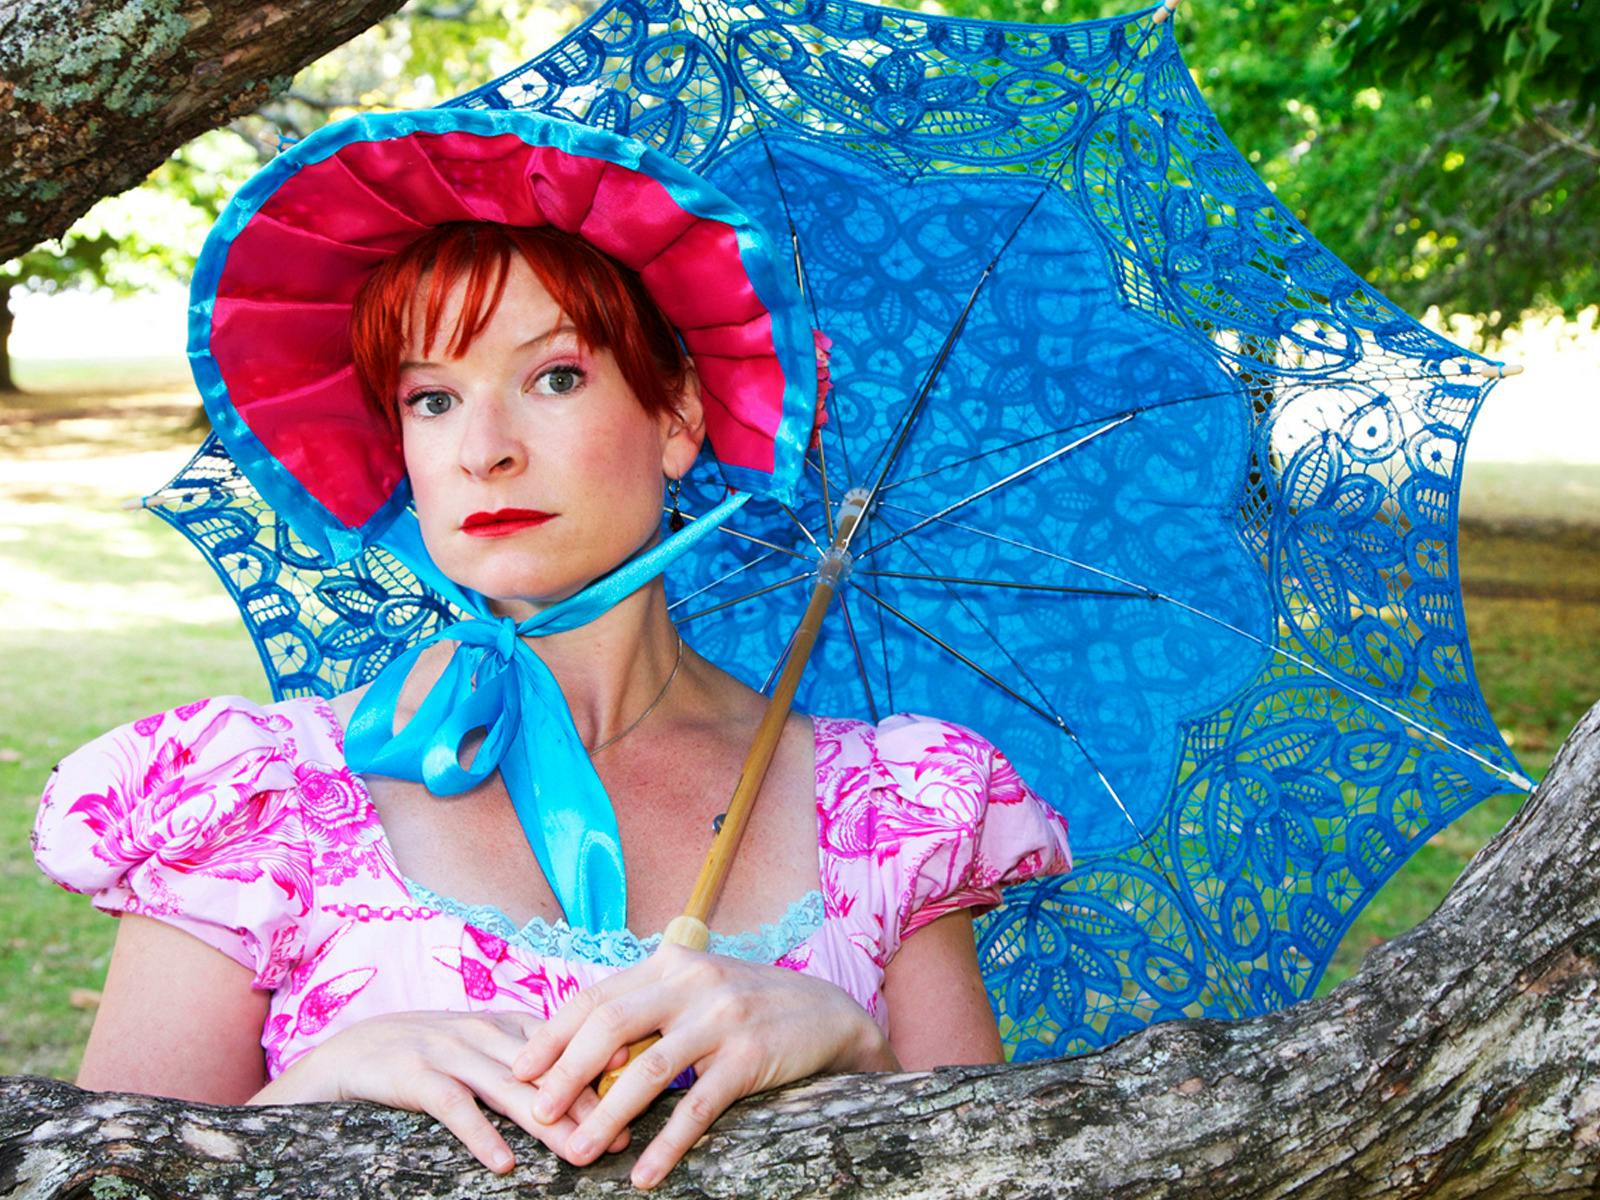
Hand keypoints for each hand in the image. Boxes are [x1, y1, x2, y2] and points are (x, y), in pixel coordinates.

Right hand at [248, 1009, 631, 1173]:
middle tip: (619, 1137)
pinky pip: (453, 1108)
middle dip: (587, 1103)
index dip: (603, 1071)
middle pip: (546, 1070)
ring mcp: (448, 1050)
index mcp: (505, 1024)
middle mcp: (483, 1031)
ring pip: (508, 1089)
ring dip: (546, 1123)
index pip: (565, 1045)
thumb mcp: (480, 1049)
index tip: (641, 1094)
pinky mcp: (414, 1074)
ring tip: (577, 1152)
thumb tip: (591, 1087)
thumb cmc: (425, 1057)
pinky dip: (480, 1134)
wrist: (347, 1054)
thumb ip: (527, 1060)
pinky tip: (504, 1162)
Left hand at [510, 944, 899, 1188]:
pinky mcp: (750, 1057)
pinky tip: (645, 1174)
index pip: (596, 997)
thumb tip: (583, 1054)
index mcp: (670, 963)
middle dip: (566, 1074)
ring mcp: (722, 1019)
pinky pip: (698, 1107)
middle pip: (610, 1026)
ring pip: (648, 1071)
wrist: (827, 1013)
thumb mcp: (695, 990)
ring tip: (577, 1154)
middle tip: (536, 1114)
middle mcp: (692, 982)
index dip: (553, 1034)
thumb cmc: (746, 1005)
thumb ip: (647, 1008)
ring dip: (606, 1116)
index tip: (519, 1069)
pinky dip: (667, 1144)